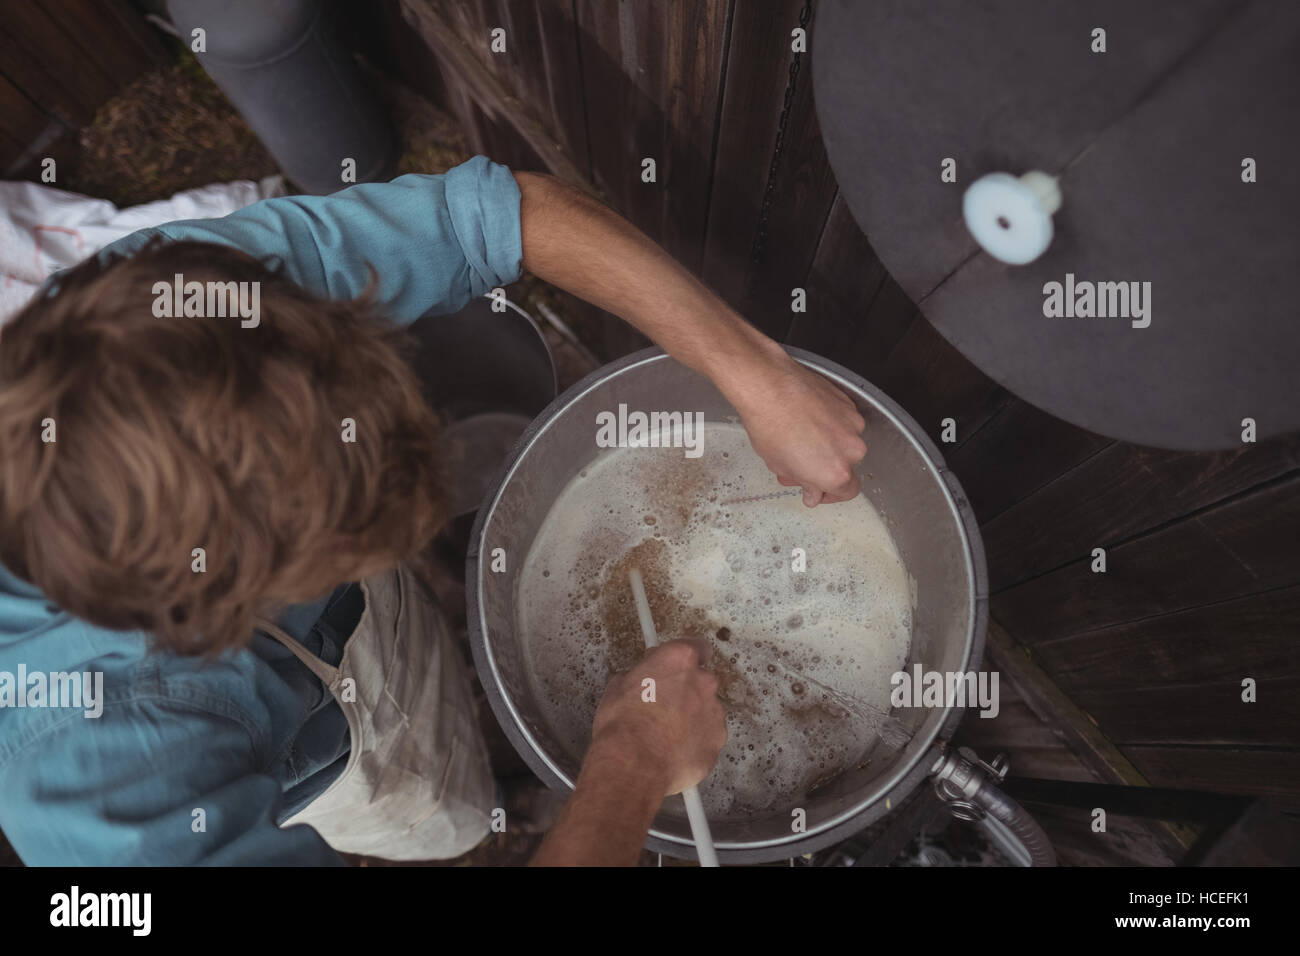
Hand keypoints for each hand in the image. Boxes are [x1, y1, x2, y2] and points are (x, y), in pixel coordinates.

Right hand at [590, 639, 726, 795]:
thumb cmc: (623, 724)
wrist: (634, 764)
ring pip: (706, 709)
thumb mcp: (617, 689)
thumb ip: (638, 677)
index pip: (697, 647)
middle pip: (703, 680)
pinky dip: (697, 740)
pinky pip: (709, 735)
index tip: (675, 668)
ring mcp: (715, 712)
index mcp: (680, 659)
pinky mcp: (718, 740)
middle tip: (665, 705)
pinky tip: (675, 750)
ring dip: (693, 716)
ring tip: (668, 734)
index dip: (686, 659)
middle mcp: (703, 681)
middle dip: (688, 690)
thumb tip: (637, 680)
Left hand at [721, 344, 867, 506]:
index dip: (830, 494)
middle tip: (800, 464)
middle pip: (845, 466)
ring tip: (800, 436)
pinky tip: (807, 420)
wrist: (769, 386)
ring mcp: (852, 425)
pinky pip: (842, 422)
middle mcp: (851, 451)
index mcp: (835, 473)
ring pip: (843, 442)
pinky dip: (828, 424)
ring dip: (826, 444)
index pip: (847, 492)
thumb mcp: (780, 466)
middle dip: (824, 467)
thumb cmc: (769, 425)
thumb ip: (804, 482)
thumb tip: (813, 492)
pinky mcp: (849, 404)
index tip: (817, 490)